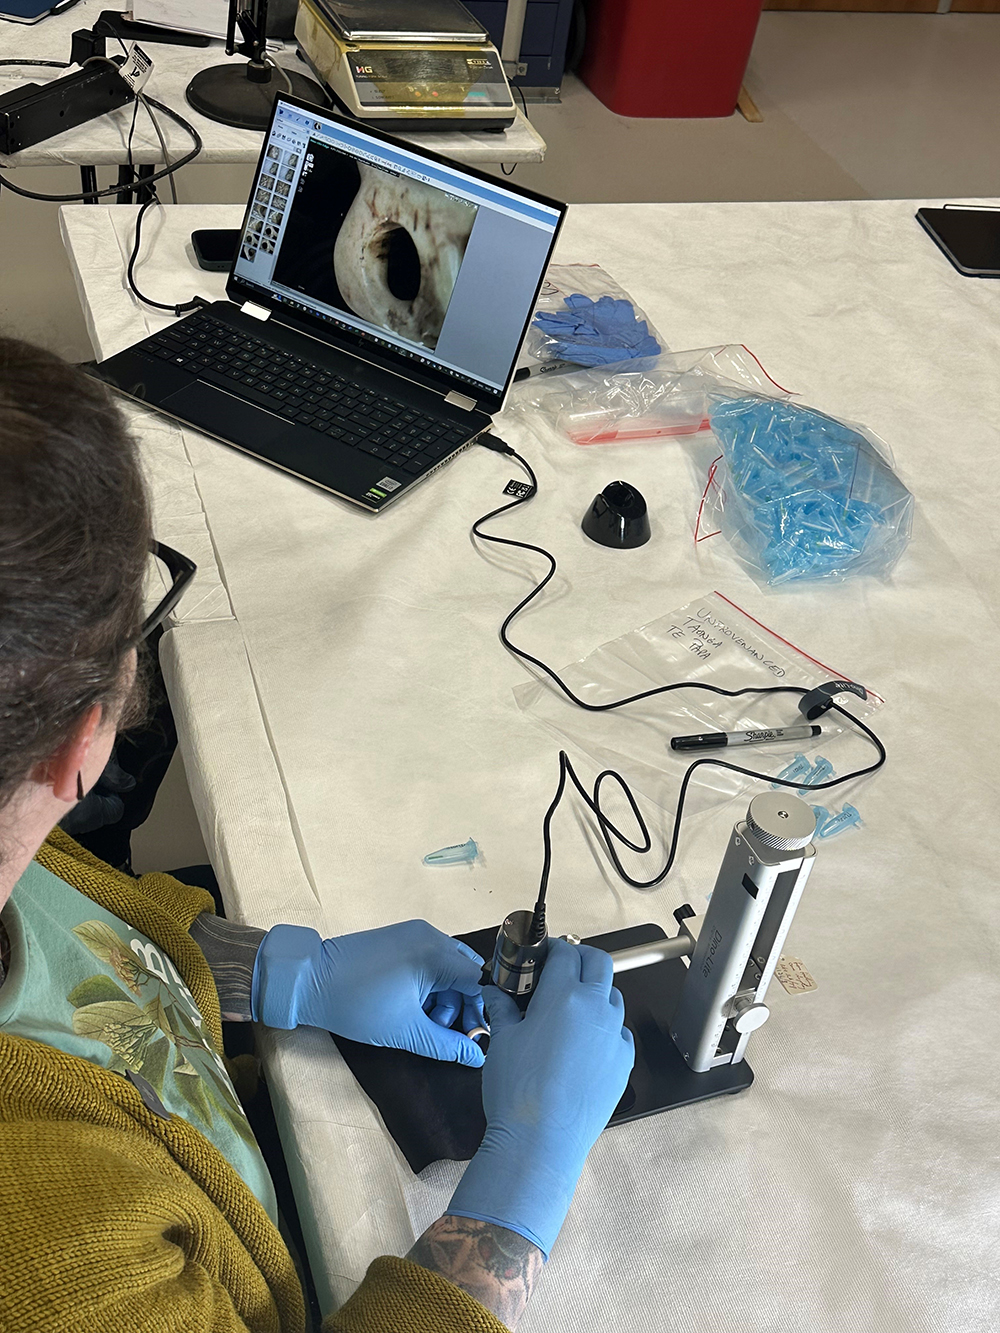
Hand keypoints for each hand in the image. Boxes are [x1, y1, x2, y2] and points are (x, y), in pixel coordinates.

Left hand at [251, 920, 485, 1066]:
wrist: (309, 980)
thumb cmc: (357, 1005)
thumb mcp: (406, 1032)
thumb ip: (446, 1045)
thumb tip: (476, 1057)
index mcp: (435, 953)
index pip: (476, 982)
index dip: (475, 1012)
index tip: (466, 1037)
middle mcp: (430, 935)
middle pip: (463, 972)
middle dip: (459, 1004)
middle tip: (440, 1031)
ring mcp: (414, 932)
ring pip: (446, 966)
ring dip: (443, 995)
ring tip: (422, 1020)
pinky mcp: (399, 935)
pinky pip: (428, 958)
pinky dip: (428, 981)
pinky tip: (412, 1003)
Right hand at [447, 938, 633, 1256]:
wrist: (540, 1141)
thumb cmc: (517, 1090)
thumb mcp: (502, 1041)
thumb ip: (503, 1007)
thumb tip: (495, 990)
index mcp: (563, 995)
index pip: (565, 953)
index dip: (552, 948)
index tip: (542, 953)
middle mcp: (596, 1008)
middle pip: (599, 962)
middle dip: (580, 959)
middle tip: (560, 970)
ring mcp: (615, 1035)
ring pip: (612, 996)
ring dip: (594, 992)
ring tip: (570, 1008)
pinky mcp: (624, 1061)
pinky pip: (620, 1031)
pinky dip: (605, 1028)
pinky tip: (584, 1043)